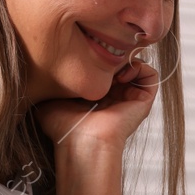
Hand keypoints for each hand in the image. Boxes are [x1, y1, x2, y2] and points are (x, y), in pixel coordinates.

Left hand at [32, 52, 157, 155]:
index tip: (86, 54)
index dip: (97, 54)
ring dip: (128, 59)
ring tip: (114, 67)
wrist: (81, 140)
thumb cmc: (63, 125)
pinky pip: (151, 75)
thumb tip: (43, 63)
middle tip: (102, 56)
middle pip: (121, 62)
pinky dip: (140, 67)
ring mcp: (129, 97)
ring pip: (137, 65)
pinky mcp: (143, 100)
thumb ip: (51, 80)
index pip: (102, 65)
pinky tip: (123, 74)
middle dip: (113, 53)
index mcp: (95, 94)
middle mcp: (115, 95)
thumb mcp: (50, 96)